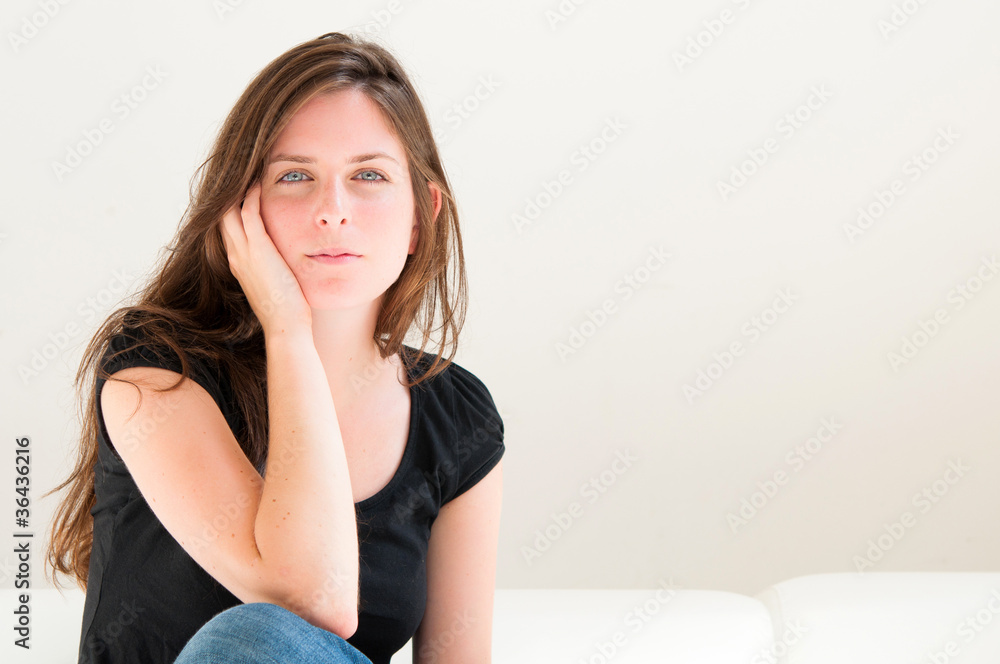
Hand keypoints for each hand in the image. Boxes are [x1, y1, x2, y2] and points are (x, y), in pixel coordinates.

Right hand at [221, 183, 312, 336]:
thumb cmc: (285, 310)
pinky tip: (259, 183)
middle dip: (229, 194)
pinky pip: (250, 213)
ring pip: (230, 210)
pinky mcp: (258, 249)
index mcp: (238, 263)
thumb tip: (280, 261)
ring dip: (239, 190)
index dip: (230, 208)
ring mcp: (244, 252)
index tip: (239, 192)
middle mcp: (235, 255)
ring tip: (249, 172)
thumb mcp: (272, 284)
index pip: (227, 227)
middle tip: (240, 175)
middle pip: (221, 215)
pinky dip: (252, 196)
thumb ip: (270, 268)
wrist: (285, 326)